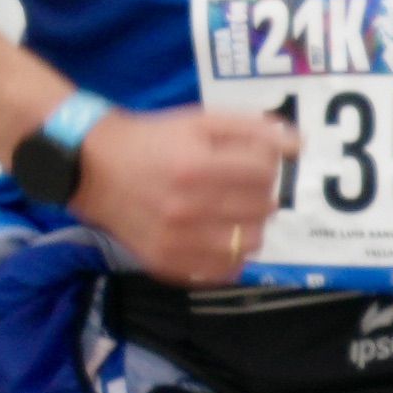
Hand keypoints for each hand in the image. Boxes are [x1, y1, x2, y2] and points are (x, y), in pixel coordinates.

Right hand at [76, 102, 299, 285]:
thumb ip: (251, 128)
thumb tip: (300, 145)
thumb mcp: (199, 120)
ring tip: (232, 213)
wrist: (93, 169)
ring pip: (249, 244)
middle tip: (240, 186)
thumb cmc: (152, 140)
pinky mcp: (166, 263)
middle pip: (262, 209)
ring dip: (250, 227)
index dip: (266, 164)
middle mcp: (186, 207)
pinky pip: (222, 271)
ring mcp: (176, 240)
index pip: (264, 172)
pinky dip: (230, 256)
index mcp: (195, 165)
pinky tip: (218, 237)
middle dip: (260, 194)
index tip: (250, 161)